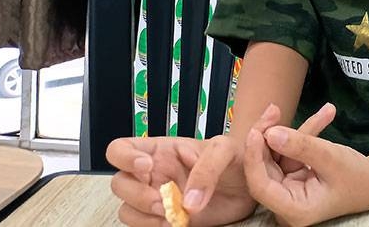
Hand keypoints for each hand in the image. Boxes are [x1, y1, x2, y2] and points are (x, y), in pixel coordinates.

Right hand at [106, 135, 254, 226]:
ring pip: (126, 209)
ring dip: (143, 216)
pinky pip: (142, 226)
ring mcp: (156, 198)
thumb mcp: (226, 151)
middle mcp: (152, 174)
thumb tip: (188, 202)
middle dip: (136, 195)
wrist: (249, 186)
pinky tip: (176, 223)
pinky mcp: (164, 219)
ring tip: (171, 215)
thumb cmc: (235, 159)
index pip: (120, 149)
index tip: (146, 167)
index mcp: (161, 151)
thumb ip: (208, 168)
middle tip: (163, 202)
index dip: (124, 157)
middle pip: (119, 184)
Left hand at [244, 104, 368, 225]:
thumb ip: (301, 146)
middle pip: (264, 168)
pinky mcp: (292, 177)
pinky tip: (324, 114)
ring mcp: (287, 190)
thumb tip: (270, 133)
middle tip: (273, 110)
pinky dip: (300, 135)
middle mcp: (285, 202)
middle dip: (268, 137)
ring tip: (307, 110)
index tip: (257, 131)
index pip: (261, 186)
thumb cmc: (355, 175)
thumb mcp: (331, 158)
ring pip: (275, 156)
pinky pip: (288, 152)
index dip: (254, 158)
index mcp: (293, 209)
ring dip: (287, 132)